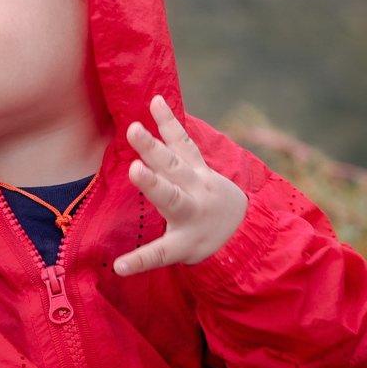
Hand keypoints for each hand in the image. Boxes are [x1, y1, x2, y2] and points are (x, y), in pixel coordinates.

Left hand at [113, 96, 247, 274]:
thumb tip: (157, 103)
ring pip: (171, 198)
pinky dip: (140, 260)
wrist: (246, 239)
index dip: (168, 121)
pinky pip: (160, 253)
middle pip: (172, 165)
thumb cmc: (212, 199)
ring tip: (133, 170)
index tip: (155, 100)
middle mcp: (194, 189)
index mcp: (196, 172)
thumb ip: (178, 147)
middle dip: (153, 147)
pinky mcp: (185, 245)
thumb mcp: (200, 171)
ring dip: (153, 184)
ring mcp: (190, 216)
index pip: (182, 143)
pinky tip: (120, 266)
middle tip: (133, 129)